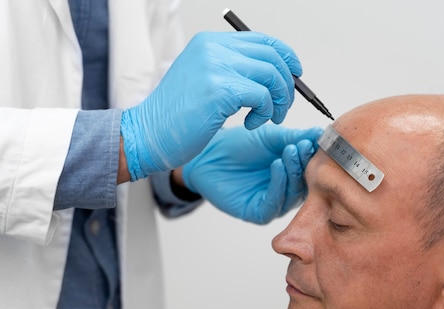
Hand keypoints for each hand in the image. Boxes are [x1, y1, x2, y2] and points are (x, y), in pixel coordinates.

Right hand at [121, 31, 302, 180]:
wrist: (148, 134)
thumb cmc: (176, 115)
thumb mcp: (204, 81)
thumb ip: (233, 70)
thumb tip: (274, 73)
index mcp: (210, 43)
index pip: (261, 39)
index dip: (285, 56)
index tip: (295, 75)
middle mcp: (213, 48)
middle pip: (272, 55)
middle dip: (287, 83)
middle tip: (283, 106)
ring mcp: (216, 67)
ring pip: (271, 75)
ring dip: (279, 101)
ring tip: (269, 118)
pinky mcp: (220, 90)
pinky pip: (262, 97)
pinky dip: (265, 113)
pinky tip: (251, 124)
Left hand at [181, 125, 321, 223]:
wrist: (209, 155)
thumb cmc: (240, 146)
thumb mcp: (272, 138)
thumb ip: (296, 137)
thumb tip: (320, 133)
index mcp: (294, 174)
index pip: (312, 168)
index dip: (315, 154)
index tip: (317, 139)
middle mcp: (287, 190)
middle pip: (305, 182)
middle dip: (305, 162)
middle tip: (303, 145)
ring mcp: (274, 203)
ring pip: (293, 194)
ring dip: (293, 172)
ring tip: (289, 152)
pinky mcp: (259, 213)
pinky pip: (275, 203)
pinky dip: (279, 184)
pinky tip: (277, 166)